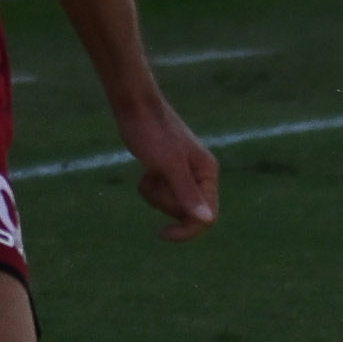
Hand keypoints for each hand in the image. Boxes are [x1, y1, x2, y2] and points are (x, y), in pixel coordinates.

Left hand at [116, 93, 222, 239]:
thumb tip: (208, 221)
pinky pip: (160, 194)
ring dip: (155, 195)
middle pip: (186, 212)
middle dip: (165, 203)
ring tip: (149, 173)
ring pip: (171, 204)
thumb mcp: (169, 166)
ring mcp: (183, 174)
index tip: (162, 233)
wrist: (134, 108)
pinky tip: (146, 171)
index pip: (207, 217)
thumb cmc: (153, 134)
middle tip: (154, 180)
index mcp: (207, 173)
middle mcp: (200, 175)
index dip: (187, 230)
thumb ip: (188, 194)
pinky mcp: (168, 171)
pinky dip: (149, 187)